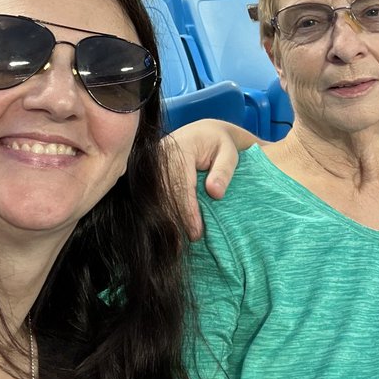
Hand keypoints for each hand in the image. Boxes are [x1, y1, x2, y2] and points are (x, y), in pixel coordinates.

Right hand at [160, 119, 241, 239]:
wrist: (202, 133)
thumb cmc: (219, 144)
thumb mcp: (230, 152)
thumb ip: (224, 170)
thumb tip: (215, 193)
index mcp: (180, 147)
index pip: (181, 184)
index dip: (188, 211)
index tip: (196, 232)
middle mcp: (160, 155)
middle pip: (164, 194)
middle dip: (173, 221)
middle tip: (182, 246)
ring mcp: (151, 164)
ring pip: (154, 197)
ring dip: (164, 221)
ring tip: (175, 245)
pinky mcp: (148, 174)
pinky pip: (152, 196)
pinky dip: (160, 214)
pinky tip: (167, 231)